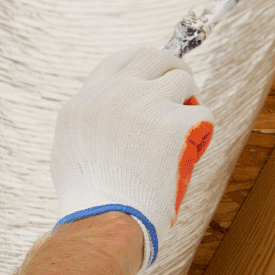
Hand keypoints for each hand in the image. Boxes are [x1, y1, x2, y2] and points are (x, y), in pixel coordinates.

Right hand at [50, 46, 215, 268]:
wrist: (104, 218)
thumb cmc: (88, 198)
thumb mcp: (70, 147)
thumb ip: (89, 121)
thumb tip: (104, 112)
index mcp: (88, 99)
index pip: (121, 60)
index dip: (145, 63)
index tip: (156, 75)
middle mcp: (115, 93)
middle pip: (155, 56)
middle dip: (174, 68)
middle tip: (184, 90)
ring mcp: (145, 104)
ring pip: (183, 80)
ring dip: (189, 103)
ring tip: (185, 132)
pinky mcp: (174, 123)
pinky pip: (204, 114)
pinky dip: (202, 133)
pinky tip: (191, 153)